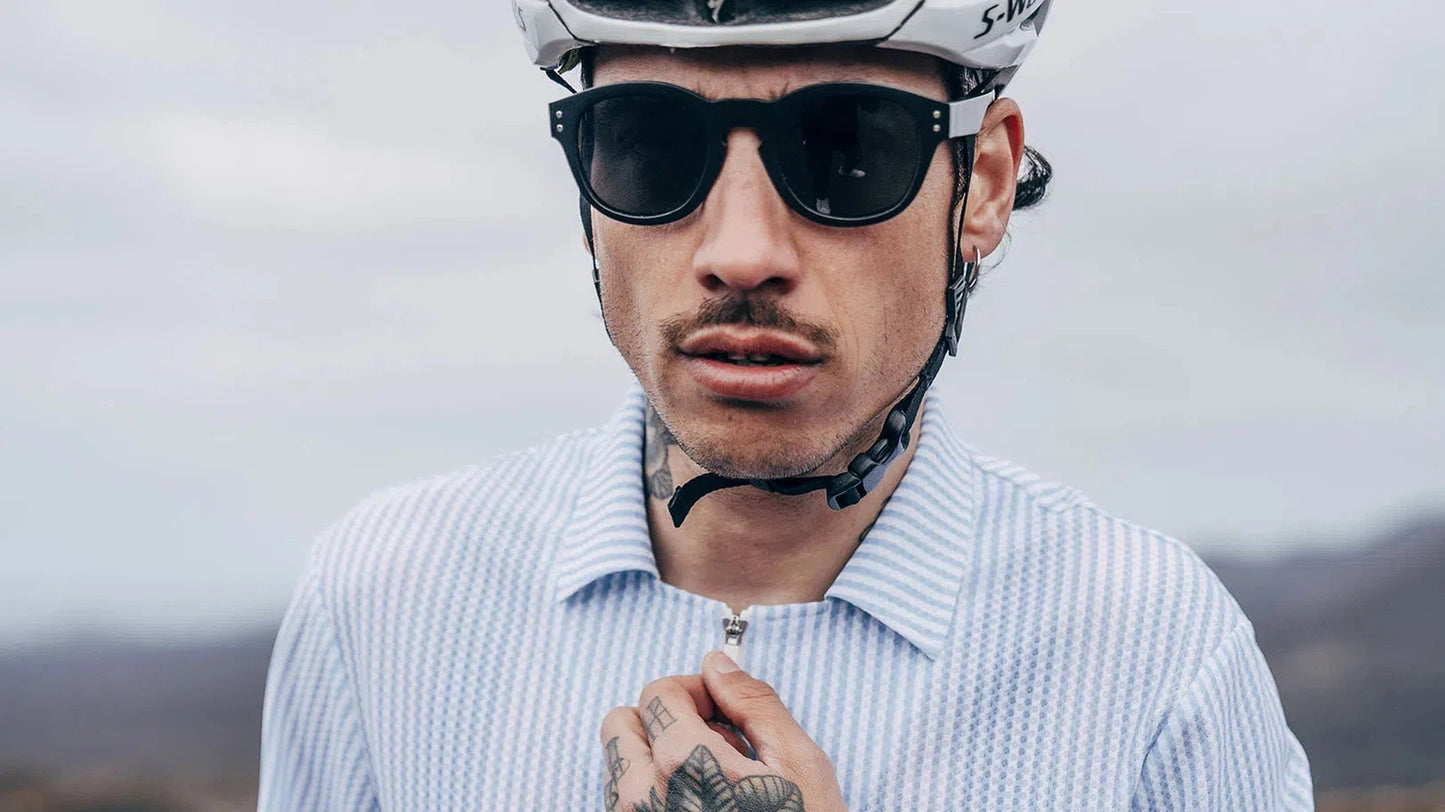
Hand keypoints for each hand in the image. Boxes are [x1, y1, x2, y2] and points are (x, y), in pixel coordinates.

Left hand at [599, 651, 847, 811]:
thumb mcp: (798, 764)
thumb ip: (753, 703)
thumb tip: (719, 663)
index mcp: (684, 762)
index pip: (658, 691)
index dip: (694, 691)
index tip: (722, 711)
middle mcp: (643, 795)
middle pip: (621, 722)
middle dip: (661, 718)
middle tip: (710, 739)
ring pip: (618, 763)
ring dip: (653, 756)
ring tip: (709, 780)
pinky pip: (622, 800)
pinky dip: (651, 791)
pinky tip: (700, 804)